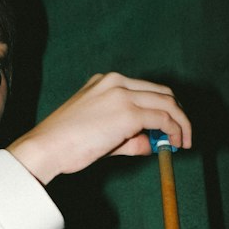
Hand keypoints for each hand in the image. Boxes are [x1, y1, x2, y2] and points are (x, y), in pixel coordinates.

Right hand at [7, 72, 190, 185]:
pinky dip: (173, 130)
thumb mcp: (100, 133)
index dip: (163, 107)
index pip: (145, 89)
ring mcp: (123, 95)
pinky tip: (173, 144)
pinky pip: (162, 119)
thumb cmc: (65, 144)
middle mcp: (116, 82)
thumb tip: (152, 144)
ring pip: (167, 103)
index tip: (168, 126)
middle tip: (181, 135)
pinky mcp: (128, 112)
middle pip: (162, 92)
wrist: (46, 147)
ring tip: (182, 141)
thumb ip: (129, 137)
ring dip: (180, 123)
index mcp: (105, 81)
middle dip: (177, 113)